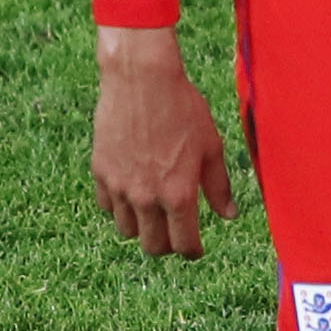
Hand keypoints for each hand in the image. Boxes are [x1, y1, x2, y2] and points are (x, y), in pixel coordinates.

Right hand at [89, 26, 237, 257]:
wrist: (142, 78)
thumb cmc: (183, 108)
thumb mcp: (211, 147)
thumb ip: (219, 187)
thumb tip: (229, 215)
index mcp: (179, 195)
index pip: (185, 245)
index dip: (193, 251)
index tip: (196, 247)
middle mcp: (147, 198)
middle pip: (153, 246)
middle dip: (168, 245)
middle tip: (175, 231)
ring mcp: (120, 186)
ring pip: (127, 230)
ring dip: (142, 227)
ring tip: (152, 211)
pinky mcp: (100, 172)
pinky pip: (107, 206)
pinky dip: (120, 206)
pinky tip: (132, 191)